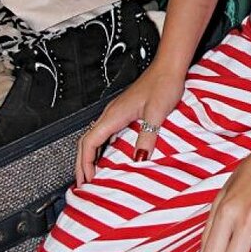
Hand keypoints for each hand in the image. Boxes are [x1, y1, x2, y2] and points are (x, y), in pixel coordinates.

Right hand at [75, 62, 184, 185]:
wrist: (169, 67)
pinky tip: (108, 157)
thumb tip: (139, 159)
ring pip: (94, 137)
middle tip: (82, 185)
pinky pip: (105, 134)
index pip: (89, 142)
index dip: (85, 163)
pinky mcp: (124, 112)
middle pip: (86, 141)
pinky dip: (101, 149)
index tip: (88, 180)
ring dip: (90, 157)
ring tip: (91, 175)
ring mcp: (116, 112)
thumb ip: (147, 136)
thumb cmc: (163, 83)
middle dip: (81, 164)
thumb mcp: (156, 112)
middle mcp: (111, 113)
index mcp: (114, 114)